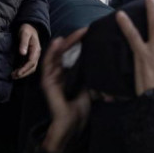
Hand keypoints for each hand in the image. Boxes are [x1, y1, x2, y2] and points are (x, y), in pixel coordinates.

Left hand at [12, 23, 41, 78]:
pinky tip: (16, 72)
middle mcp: (36, 54)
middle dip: (23, 73)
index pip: (31, 62)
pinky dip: (22, 70)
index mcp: (36, 49)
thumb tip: (22, 53)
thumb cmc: (26, 29)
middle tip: (14, 76)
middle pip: (32, 67)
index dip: (25, 69)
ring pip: (30, 68)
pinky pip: (28, 66)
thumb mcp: (24, 33)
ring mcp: (34, 56)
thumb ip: (23, 42)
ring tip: (13, 76)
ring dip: (23, 73)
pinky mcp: (30, 57)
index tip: (18, 73)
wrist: (30, 26)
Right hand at [40, 27, 89, 152]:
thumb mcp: (91, 85)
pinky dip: (52, 51)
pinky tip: (58, 41)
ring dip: (66, 42)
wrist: (73, 123)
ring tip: (76, 33)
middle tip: (86, 29)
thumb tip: (106, 59)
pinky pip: (48, 63)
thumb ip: (93, 72)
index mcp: (70, 72)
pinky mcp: (47, 81)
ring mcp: (53, 76)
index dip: (82, 42)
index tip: (93, 32)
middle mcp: (61, 72)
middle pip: (67, 51)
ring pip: (58, 54)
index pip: (75, 53)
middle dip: (76, 39)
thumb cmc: (82, 106)